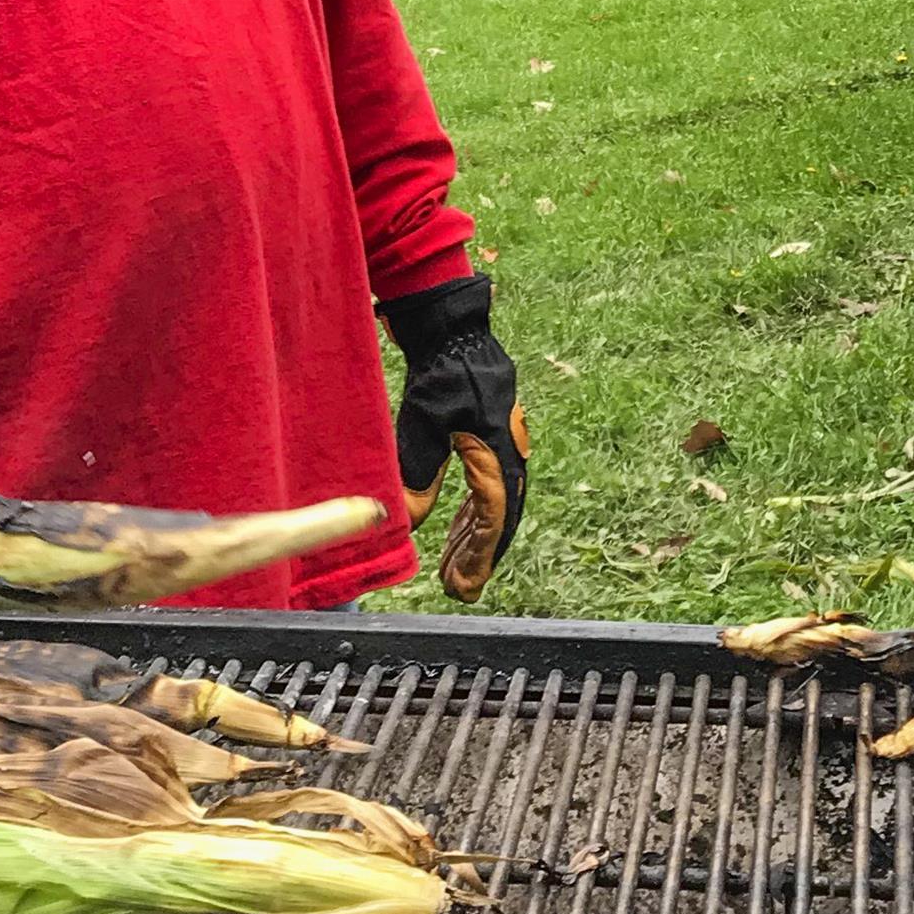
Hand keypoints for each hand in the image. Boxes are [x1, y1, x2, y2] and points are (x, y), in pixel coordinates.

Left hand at [380, 273, 528, 602]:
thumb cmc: (438, 370)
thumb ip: (418, 473)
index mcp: (497, 452)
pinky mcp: (488, 437)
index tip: (460, 586)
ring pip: (492, 503)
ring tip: (452, 567)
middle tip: (456, 587)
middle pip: (498, 516)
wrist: (452, 326)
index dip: (477, 556)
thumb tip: (407, 523)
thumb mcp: (423, 424)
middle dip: (477, 555)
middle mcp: (506, 452)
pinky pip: (486, 485)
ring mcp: (500, 444)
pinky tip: (458, 529)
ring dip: (473, 536)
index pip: (492, 517)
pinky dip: (473, 512)